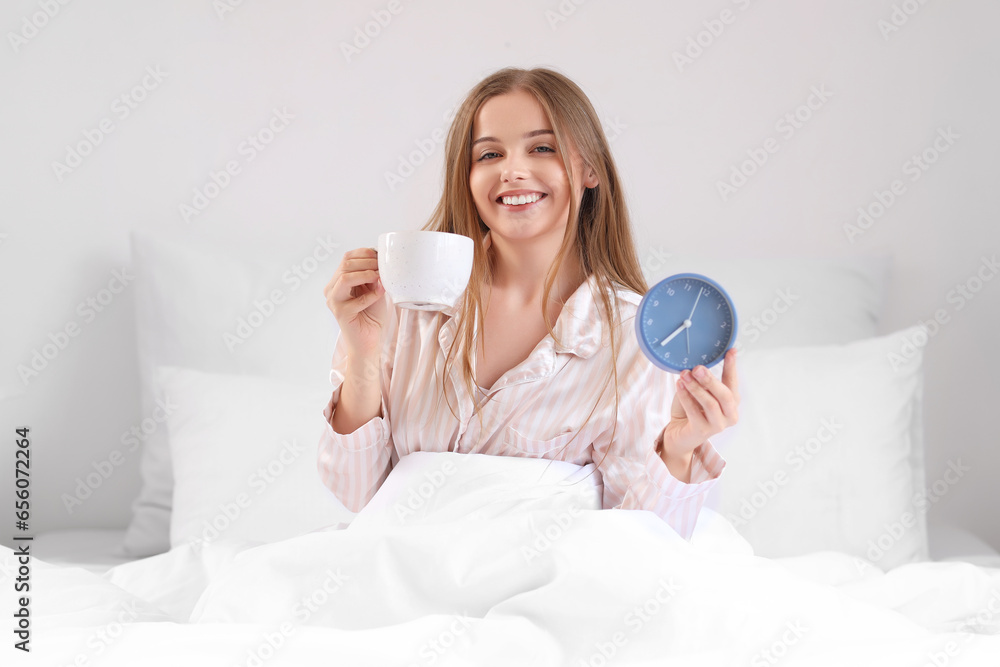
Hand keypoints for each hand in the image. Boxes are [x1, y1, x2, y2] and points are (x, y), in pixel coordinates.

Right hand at [323, 247, 387, 358]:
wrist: (368, 340)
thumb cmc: (371, 315)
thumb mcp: (374, 289)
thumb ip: (373, 275)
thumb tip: (379, 259)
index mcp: (338, 281)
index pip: (347, 258)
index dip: (364, 253)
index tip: (380, 256)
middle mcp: (332, 289)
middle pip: (345, 264)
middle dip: (367, 262)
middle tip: (382, 267)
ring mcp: (334, 301)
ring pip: (345, 277)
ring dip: (366, 274)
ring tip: (379, 279)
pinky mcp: (340, 314)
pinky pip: (357, 299)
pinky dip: (372, 295)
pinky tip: (380, 294)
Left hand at [658, 348, 739, 476]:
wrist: (678, 434)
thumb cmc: (690, 411)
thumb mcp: (698, 392)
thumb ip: (702, 382)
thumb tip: (698, 365)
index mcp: (731, 403)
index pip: (733, 382)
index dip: (732, 366)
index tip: (731, 351)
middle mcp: (730, 415)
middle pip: (725, 395)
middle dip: (711, 380)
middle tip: (698, 368)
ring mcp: (718, 425)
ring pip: (710, 403)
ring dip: (696, 387)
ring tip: (684, 375)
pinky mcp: (703, 431)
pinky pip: (694, 411)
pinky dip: (686, 397)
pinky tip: (679, 385)